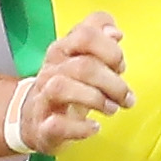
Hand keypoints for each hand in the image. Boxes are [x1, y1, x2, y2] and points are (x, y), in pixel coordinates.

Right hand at [6, 12, 131, 151]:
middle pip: (84, 66)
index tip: (120, 66)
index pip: (85, 34)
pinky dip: (80, 128)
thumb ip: (101, 41)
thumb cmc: (69, 87)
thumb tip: (115, 33)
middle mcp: (51, 69)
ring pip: (63, 88)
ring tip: (112, 109)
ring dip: (96, 100)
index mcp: (63, 49)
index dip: (110, 49)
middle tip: (126, 98)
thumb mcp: (84, 59)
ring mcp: (43, 97)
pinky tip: (94, 127)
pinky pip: (57, 125)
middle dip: (113, 83)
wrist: (34, 120)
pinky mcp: (42, 126)